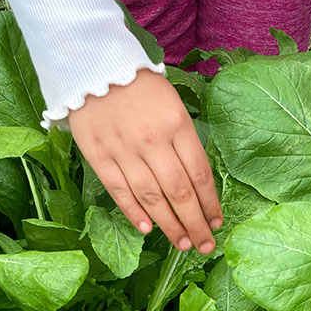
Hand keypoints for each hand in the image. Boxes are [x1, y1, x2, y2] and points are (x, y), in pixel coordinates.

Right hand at [69, 69, 222, 253]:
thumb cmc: (139, 85)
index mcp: (177, 125)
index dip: (210, 203)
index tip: (217, 222)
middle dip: (196, 223)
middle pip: (180, 192)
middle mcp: (153, 141)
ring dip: (170, 225)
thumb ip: (184, 140)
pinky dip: (134, 212)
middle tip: (205, 245)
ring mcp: (124, 150)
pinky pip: (120, 191)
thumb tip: (196, 180)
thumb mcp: (173, 104)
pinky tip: (148, 229)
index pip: (199, 174)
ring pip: (152, 197)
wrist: (93, 65)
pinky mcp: (99, 155)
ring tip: (183, 244)